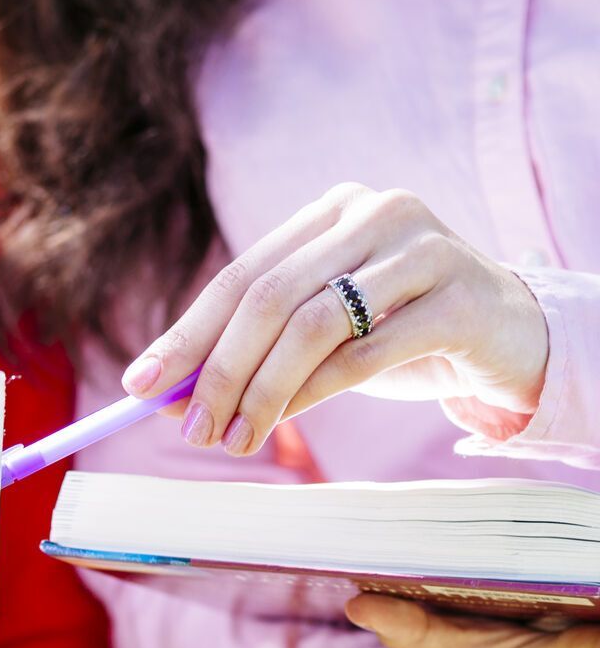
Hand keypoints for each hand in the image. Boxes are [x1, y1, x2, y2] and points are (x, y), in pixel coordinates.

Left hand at [125, 183, 549, 453]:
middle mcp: (376, 213)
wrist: (508, 336)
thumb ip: (252, 345)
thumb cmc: (398, 330)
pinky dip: (312, 394)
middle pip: (269, 298)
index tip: (139, 385)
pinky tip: (282, 422)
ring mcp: (423, 250)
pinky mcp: (459, 298)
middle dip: (219, 370)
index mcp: (332, 210)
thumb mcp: (321, 329)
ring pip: (313, 325)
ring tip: (233, 438)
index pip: (239, 275)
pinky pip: (365, 353)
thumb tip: (163, 389)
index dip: (186, 334)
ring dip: (262, 391)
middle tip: (189, 427)